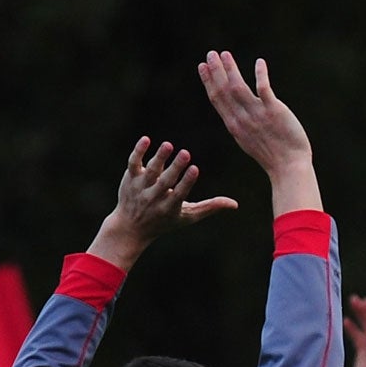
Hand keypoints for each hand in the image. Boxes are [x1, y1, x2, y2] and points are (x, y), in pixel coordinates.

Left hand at [86, 138, 237, 270]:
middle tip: (185, 153)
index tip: (195, 169)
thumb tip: (235, 204)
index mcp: (169, 208)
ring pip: (150, 171)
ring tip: (169, 145)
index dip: (187, 182)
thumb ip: (210, 208)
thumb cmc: (165, 220)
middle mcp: (154, 198)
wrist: (131, 227)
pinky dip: (138, 151)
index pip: (180, 194)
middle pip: (165, 181)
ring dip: (159, 157)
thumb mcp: (188, 217)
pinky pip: (133, 163)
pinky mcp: (130, 177)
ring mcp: (140, 187)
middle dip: (175, 168)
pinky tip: (147, 139)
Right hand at [197, 50, 320, 214]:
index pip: (217, 99)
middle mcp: (242, 119)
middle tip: (210, 53)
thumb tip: (233, 113)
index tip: (202, 66)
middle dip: (216, 70)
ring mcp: (258, 115)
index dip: (208, 81)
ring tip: (225, 54)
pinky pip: (264, 89)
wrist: (289, 167)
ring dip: (230, 69)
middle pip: (224, 90)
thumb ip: (240, 124)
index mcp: (234, 125)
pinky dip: (260, 74)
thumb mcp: (248, 140)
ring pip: (238, 87)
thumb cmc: (272, 156)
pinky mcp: (274, 111)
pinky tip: (259, 62)